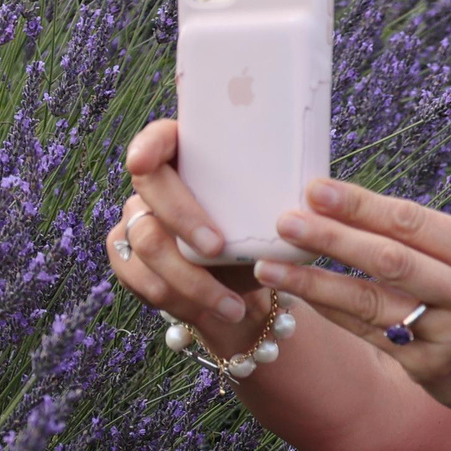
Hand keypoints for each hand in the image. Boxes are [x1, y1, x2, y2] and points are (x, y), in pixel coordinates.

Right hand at [107, 117, 264, 339]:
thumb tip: (322, 195)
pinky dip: (180, 300)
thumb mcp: (276, 219)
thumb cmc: (261, 240)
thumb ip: (285, 202)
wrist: (242, 288)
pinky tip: (213, 313)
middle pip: (152, 189)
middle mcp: (156, 185)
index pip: (160, 138)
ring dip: (191, 279)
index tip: (144, 161)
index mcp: (190, 159)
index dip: (147, 144)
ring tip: (233, 307)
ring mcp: (138, 219)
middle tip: (217, 248)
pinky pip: (142, 278)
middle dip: (183, 218)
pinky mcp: (128, 257)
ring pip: (148, 242)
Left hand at [248, 179, 450, 433]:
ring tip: (271, 265)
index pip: (414, 222)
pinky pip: (369, 334)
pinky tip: (299, 298)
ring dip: (315, 282)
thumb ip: (424, 239)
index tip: (316, 189)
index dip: (361, 205)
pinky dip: (332, 312)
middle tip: (285, 221)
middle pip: (391, 260)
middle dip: (332, 238)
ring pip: (371, 303)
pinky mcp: (429, 370)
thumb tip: (343, 207)